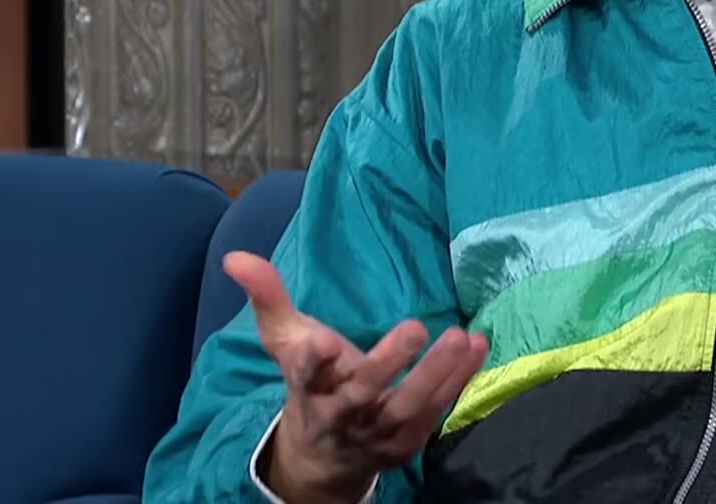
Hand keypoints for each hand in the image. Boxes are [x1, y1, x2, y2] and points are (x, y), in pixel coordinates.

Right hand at [225, 251, 490, 503]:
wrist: (323, 459)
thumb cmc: (310, 386)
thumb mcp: (285, 343)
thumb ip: (268, 298)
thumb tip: (236, 256)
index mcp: (307, 390)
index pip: (303, 377)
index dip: (312, 361)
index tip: (322, 341)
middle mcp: (340, 416)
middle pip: (363, 394)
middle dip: (387, 363)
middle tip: (416, 326)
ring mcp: (375, 434)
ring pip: (406, 407)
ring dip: (436, 374)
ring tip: (461, 336)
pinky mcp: (405, 443)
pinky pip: (435, 413)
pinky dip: (458, 381)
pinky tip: (479, 347)